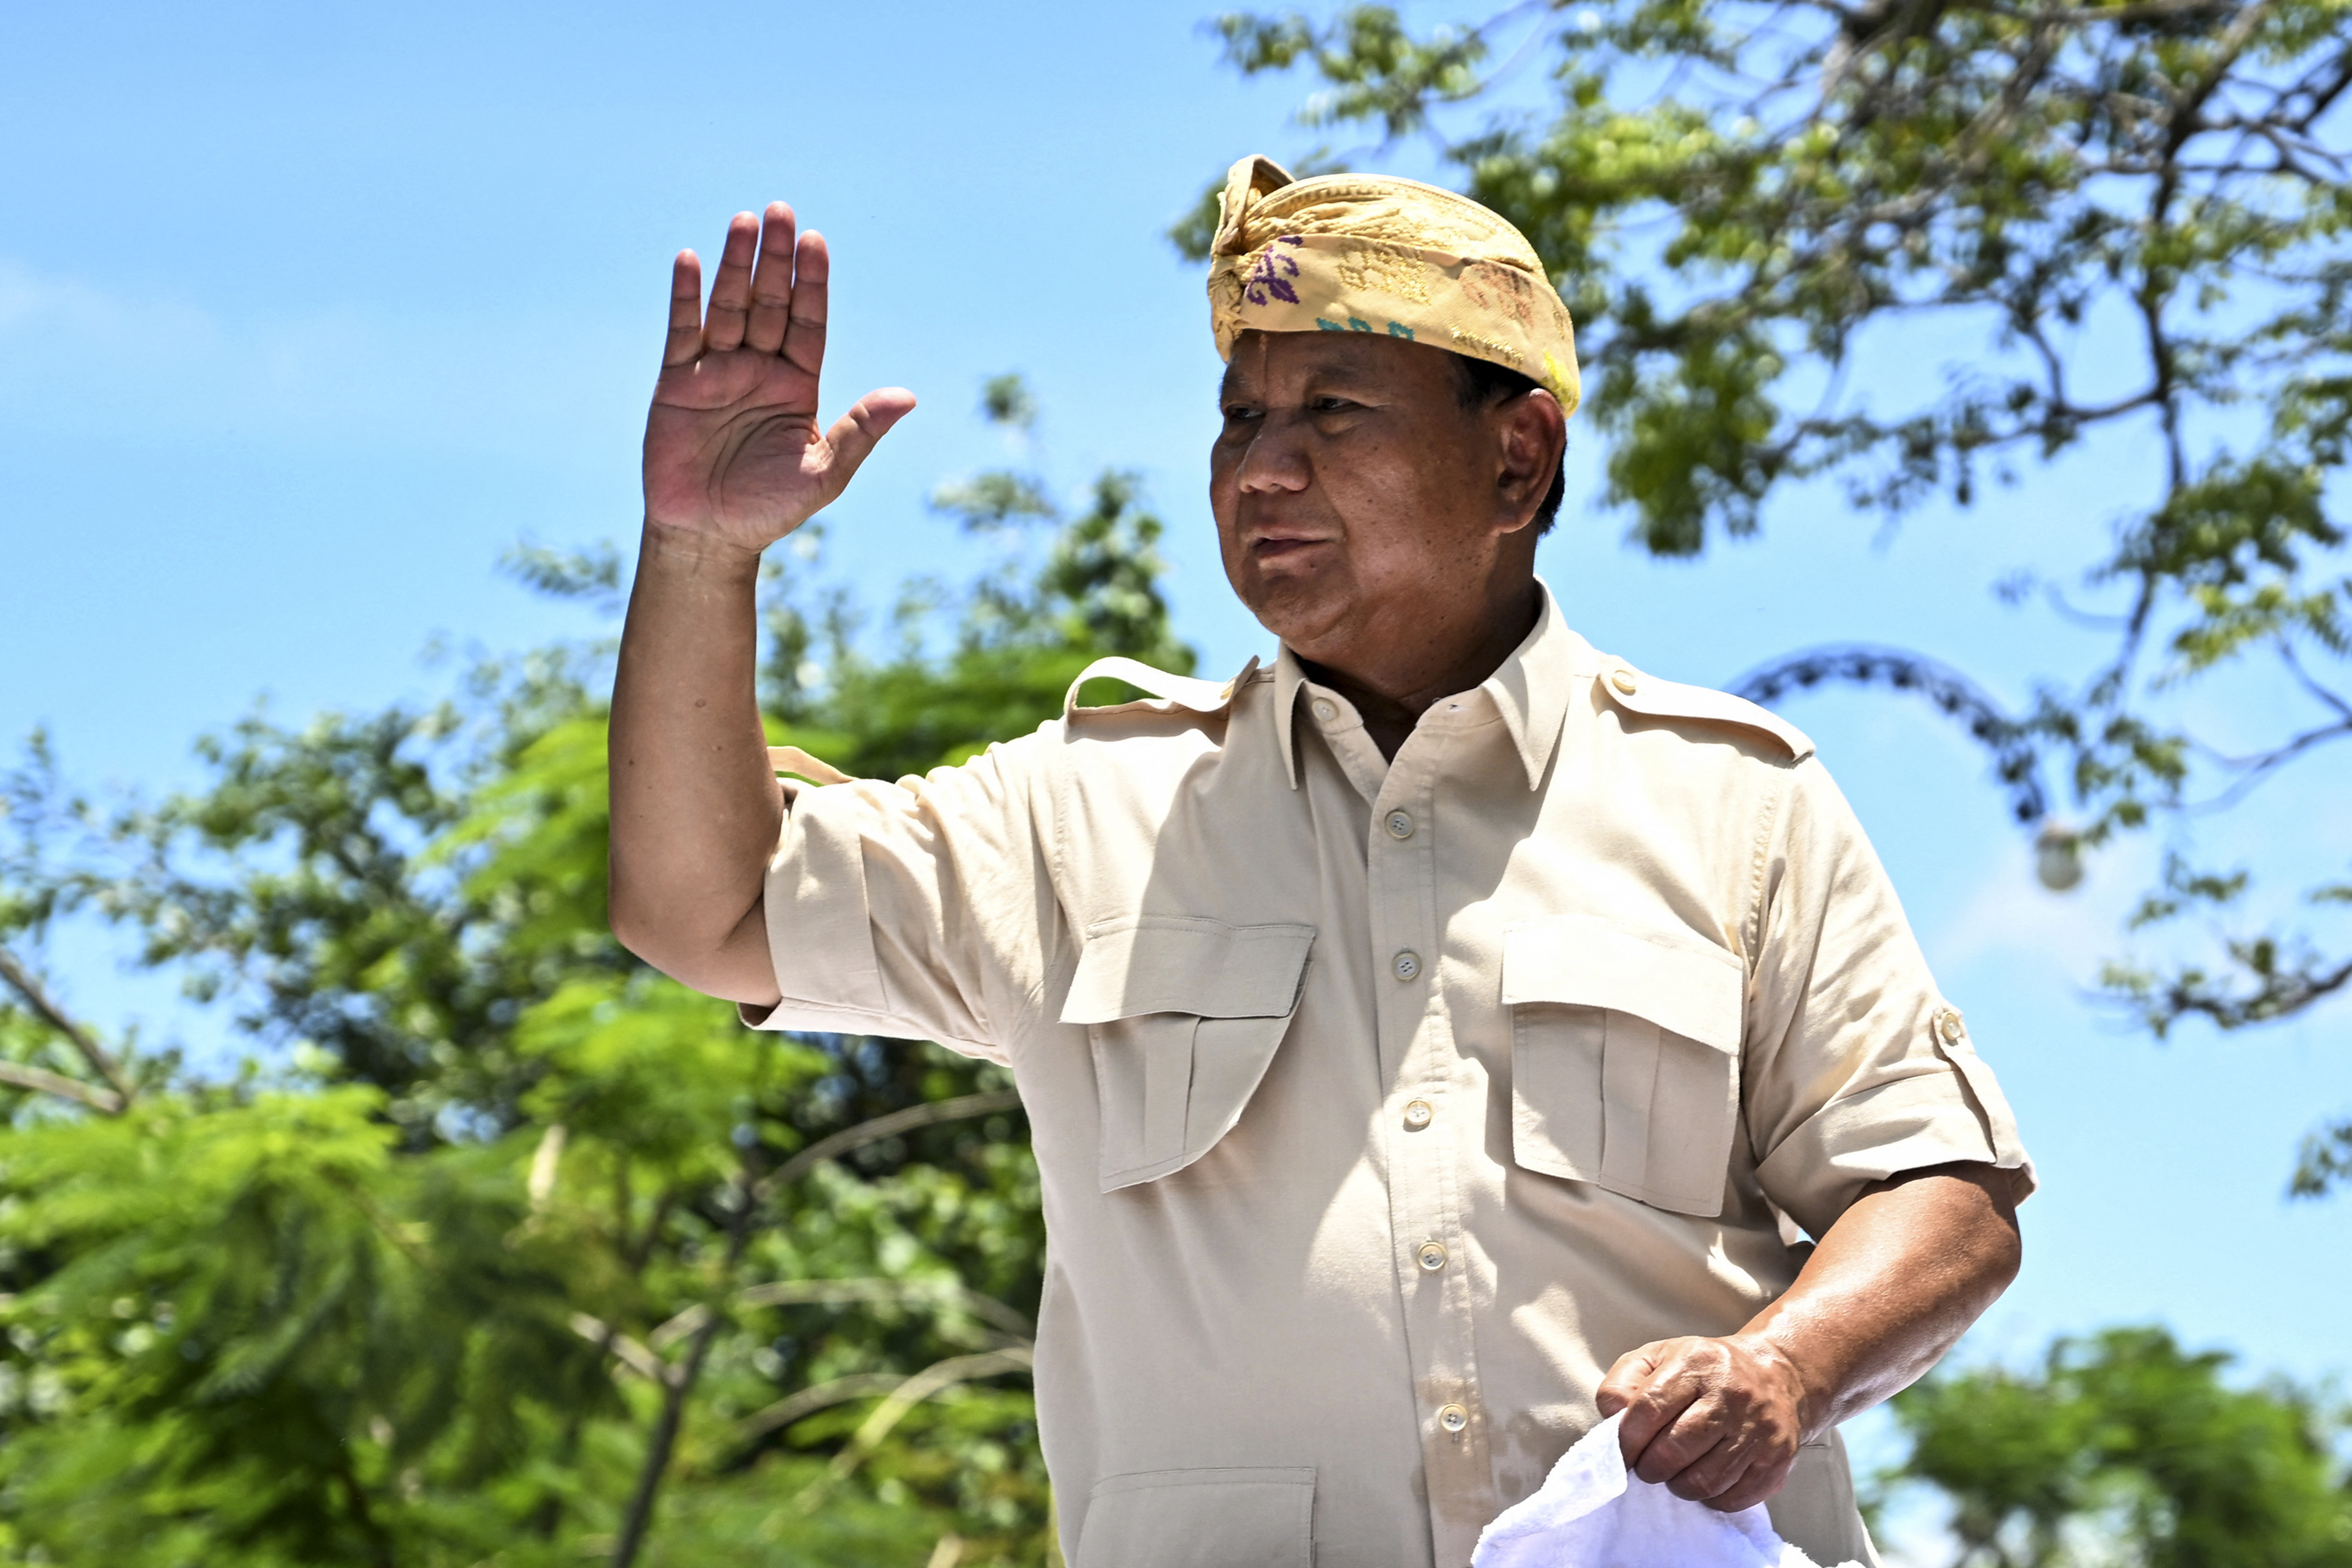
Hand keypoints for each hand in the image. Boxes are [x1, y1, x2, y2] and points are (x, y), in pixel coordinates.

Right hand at [642, 203, 915, 554]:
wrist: (708, 536)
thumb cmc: (770, 509)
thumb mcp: (824, 473)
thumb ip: (861, 432)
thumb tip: (908, 397)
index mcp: (797, 383)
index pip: (808, 322)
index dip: (812, 283)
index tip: (816, 242)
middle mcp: (759, 368)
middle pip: (770, 303)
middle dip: (776, 260)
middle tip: (781, 211)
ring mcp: (717, 371)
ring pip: (728, 307)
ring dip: (734, 265)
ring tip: (744, 222)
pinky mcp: (677, 382)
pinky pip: (682, 331)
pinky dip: (685, 297)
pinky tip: (688, 260)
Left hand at [1596, 1332, 1809, 1512]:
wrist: (1776, 1375)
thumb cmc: (1704, 1371)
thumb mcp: (1658, 1357)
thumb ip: (1623, 1383)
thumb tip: (1612, 1418)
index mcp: (1696, 1363)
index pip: (1649, 1408)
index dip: (1627, 1440)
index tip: (1622, 1453)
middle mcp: (1731, 1395)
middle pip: (1673, 1450)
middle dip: (1649, 1467)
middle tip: (1647, 1466)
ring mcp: (1758, 1429)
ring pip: (1702, 1481)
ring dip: (1678, 1485)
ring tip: (1676, 1472)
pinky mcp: (1777, 1460)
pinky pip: (1731, 1498)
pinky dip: (1710, 1498)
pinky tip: (1705, 1478)